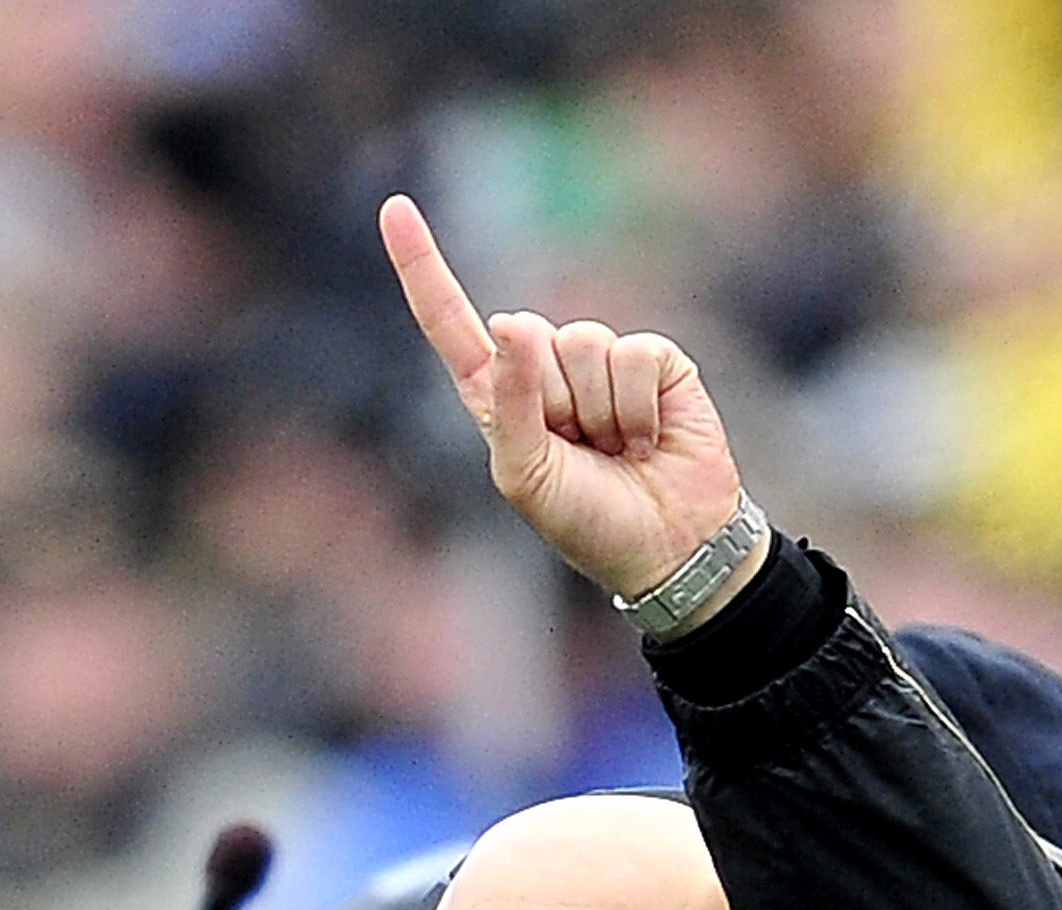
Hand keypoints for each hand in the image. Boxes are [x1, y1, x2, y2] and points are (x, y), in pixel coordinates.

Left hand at [379, 192, 760, 611]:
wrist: (668, 549)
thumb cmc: (588, 524)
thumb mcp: (527, 475)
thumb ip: (510, 401)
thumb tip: (510, 319)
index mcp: (500, 398)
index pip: (451, 324)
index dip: (424, 268)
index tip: (394, 208)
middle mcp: (546, 370)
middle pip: (526, 336)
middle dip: (552, 400)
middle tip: (580, 452)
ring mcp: (601, 361)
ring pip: (582, 341)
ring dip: (600, 410)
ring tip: (617, 451)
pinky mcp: (655, 361)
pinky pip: (634, 353)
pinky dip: (639, 406)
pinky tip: (648, 440)